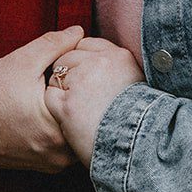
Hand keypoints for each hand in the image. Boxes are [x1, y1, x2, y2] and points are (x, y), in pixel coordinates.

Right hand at [0, 26, 84, 171]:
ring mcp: (51, 163)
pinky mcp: (41, 165)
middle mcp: (60, 155)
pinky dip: (61, 126)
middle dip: (84, 97)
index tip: (80, 65)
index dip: (90, 78)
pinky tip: (47, 109)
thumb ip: (55, 44)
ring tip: (59, 92)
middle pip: (87, 119)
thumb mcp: (22, 61)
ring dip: (72, 113)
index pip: (93, 101)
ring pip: (76, 132)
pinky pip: (63, 143)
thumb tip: (79, 32)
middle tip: (73, 76)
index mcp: (59, 131)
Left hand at [44, 37, 145, 165]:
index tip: (87, 77)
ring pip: (57, 75)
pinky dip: (55, 106)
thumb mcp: (135, 83)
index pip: (87, 44)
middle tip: (82, 96)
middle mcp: (99, 63)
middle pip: (69, 57)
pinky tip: (70, 118)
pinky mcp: (68, 104)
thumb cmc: (140, 119)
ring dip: (62, 90)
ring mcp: (82, 82)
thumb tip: (102, 61)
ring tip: (80, 109)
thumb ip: (117, 67)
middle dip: (69, 74)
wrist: (138, 147)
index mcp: (119, 56)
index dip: (82, 61)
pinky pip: (51, 96)